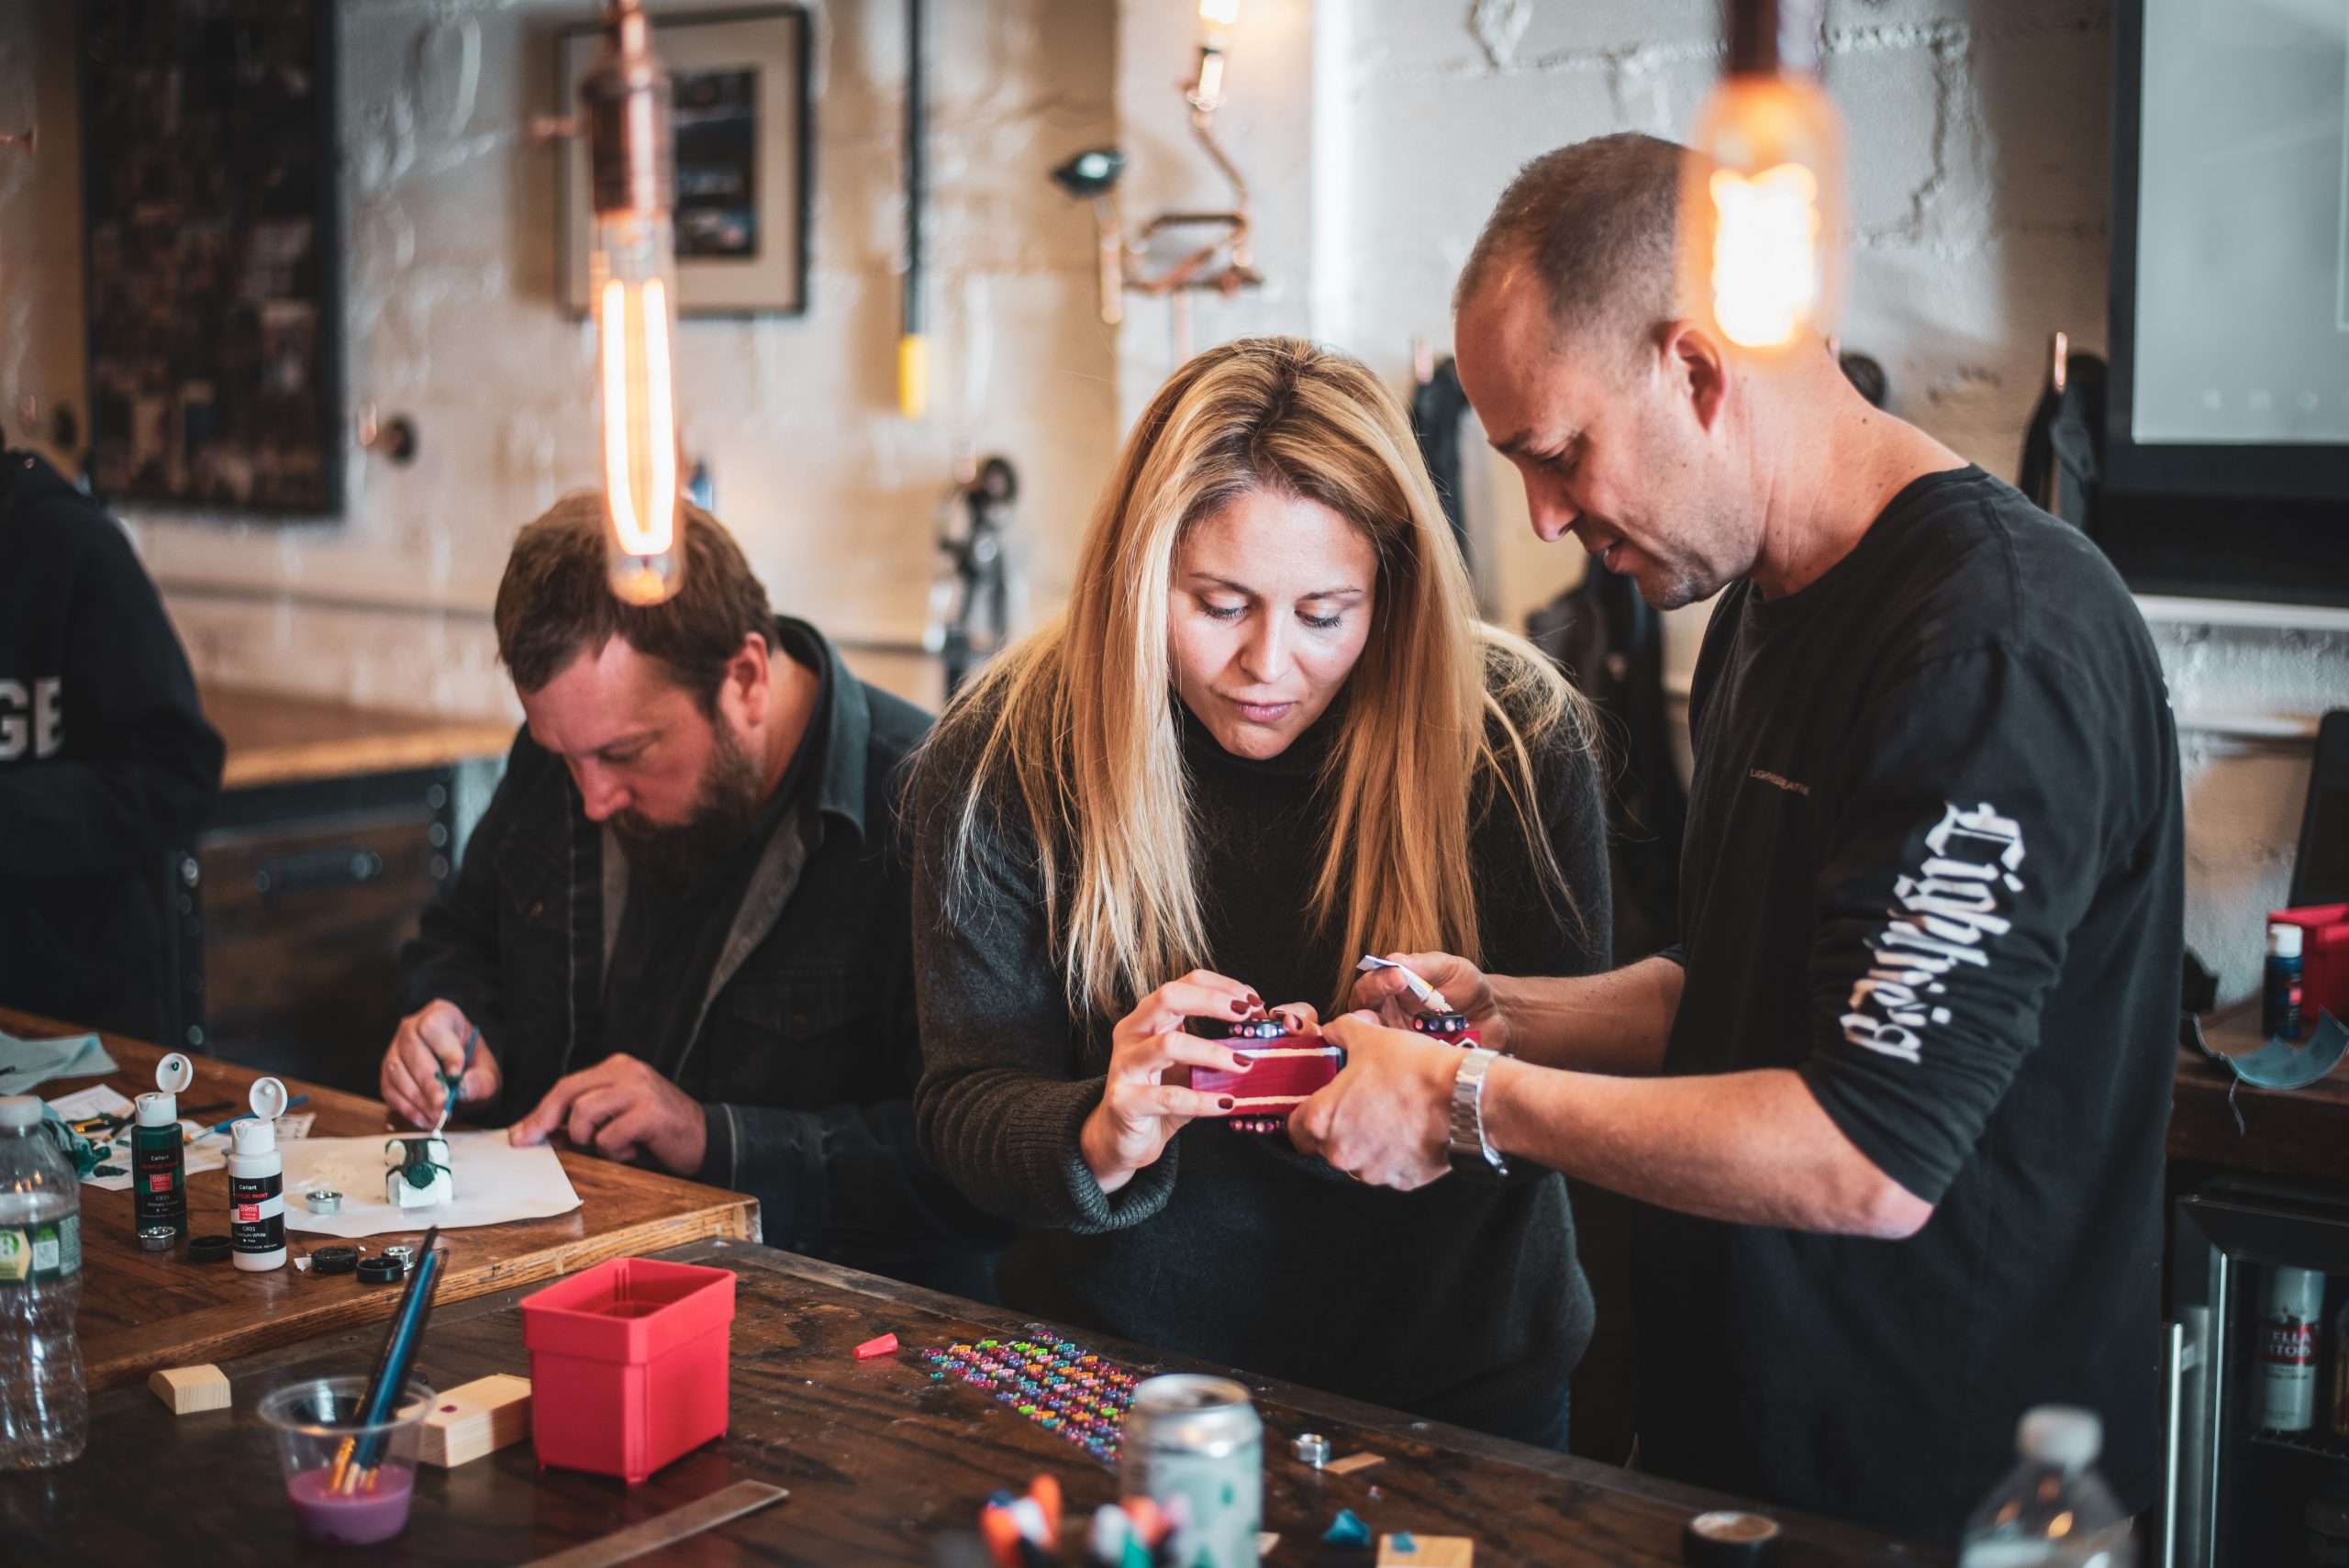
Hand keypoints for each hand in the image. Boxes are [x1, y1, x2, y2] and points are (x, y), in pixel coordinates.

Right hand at [381, 1000, 501, 1128]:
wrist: (461, 1077)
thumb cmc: (473, 1068)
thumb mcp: (487, 1073)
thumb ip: (480, 1081)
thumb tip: (463, 1089)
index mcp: (441, 1016)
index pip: (434, 1026)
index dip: (444, 1050)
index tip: (456, 1075)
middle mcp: (412, 1028)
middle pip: (412, 1048)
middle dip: (428, 1081)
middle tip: (443, 1104)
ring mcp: (395, 1050)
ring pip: (397, 1070)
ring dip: (416, 1097)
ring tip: (436, 1115)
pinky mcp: (387, 1073)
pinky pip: (389, 1089)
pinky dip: (406, 1107)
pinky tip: (424, 1119)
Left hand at [509, 1053, 706, 1173]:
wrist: (707, 1139)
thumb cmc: (656, 1132)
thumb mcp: (618, 1115)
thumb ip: (586, 1116)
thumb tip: (538, 1133)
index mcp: (618, 1067)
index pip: (567, 1086)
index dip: (540, 1112)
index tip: (520, 1134)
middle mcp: (627, 1071)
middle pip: (568, 1094)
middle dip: (544, 1122)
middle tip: (528, 1143)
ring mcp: (639, 1090)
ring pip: (584, 1115)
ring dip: (590, 1141)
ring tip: (614, 1148)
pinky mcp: (649, 1113)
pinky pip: (609, 1137)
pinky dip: (615, 1153)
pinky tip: (634, 1152)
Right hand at [1079, 969, 1260, 1193]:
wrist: (1122, 1140)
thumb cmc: (1158, 1096)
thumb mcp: (1187, 1066)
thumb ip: (1212, 1049)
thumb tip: (1258, 1038)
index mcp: (1148, 1018)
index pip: (1186, 982)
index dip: (1222, 986)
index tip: (1254, 1002)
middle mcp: (1132, 1033)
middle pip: (1170, 997)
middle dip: (1213, 1001)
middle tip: (1248, 1016)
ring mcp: (1124, 1065)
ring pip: (1169, 1044)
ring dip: (1213, 1052)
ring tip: (1244, 1064)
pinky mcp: (1124, 1101)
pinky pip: (1169, 1097)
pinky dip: (1203, 1100)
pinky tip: (1227, 1103)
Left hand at [1288, 1010, 1460, 1190]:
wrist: (1461, 1098)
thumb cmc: (1412, 1070)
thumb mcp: (1371, 1038)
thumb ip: (1342, 1032)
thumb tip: (1333, 1030)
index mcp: (1323, 1120)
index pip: (1295, 1128)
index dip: (1306, 1114)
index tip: (1319, 1106)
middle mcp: (1341, 1153)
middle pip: (1326, 1146)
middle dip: (1339, 1127)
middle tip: (1361, 1105)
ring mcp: (1372, 1172)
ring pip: (1358, 1159)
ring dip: (1367, 1142)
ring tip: (1389, 1116)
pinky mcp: (1401, 1181)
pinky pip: (1389, 1169)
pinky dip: (1394, 1154)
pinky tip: (1409, 1131)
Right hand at [1348, 950, 1508, 1054]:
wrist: (1492, 1016)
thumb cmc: (1465, 988)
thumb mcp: (1450, 968)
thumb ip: (1425, 965)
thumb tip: (1393, 960)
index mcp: (1389, 992)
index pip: (1367, 989)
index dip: (1377, 983)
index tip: (1398, 978)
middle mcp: (1387, 1020)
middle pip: (1361, 1021)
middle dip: (1371, 1015)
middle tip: (1394, 1011)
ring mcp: (1399, 1046)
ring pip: (1377, 1049)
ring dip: (1388, 1043)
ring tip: (1410, 1035)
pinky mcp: (1414, 1067)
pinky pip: (1402, 1070)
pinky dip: (1410, 1064)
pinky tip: (1426, 1056)